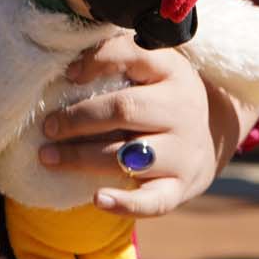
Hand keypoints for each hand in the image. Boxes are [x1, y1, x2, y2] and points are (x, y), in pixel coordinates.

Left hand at [38, 37, 240, 216]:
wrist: (211, 134)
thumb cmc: (161, 96)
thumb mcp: (151, 67)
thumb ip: (117, 59)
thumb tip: (68, 70)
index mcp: (172, 71)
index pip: (134, 55)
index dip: (97, 61)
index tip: (68, 74)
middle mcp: (182, 109)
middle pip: (125, 110)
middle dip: (78, 119)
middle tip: (48, 126)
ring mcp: (184, 151)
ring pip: (129, 156)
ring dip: (82, 157)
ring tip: (48, 156)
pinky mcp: (181, 187)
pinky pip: (153, 201)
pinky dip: (124, 203)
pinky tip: (96, 198)